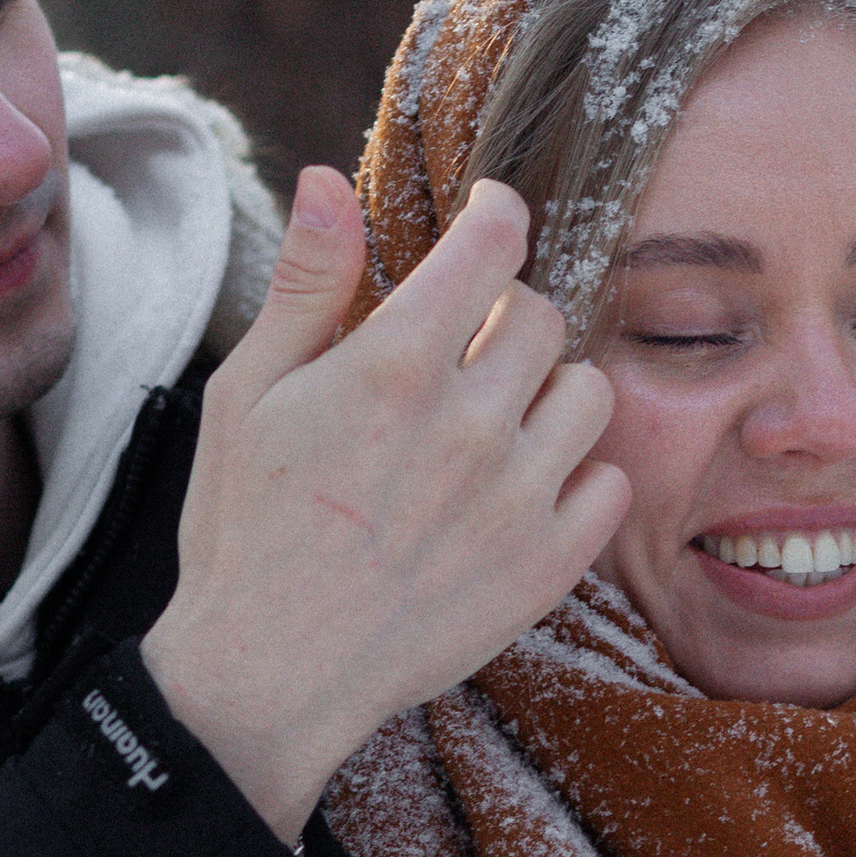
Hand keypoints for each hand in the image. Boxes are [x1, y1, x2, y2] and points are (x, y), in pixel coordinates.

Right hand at [140, 168, 628, 840]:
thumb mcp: (246, 394)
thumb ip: (306, 284)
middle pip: (542, 315)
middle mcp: (470, 423)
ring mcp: (518, 497)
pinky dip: (578, 477)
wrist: (268, 676)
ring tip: (496, 423)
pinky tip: (521, 489)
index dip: (496, 214)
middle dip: (504, 317)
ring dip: (550, 393)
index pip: (493, 242)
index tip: (488, 222)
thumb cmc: (244, 530)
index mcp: (393, 365)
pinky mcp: (548, 565)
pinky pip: (611, 483)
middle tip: (462, 354)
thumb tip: (328, 179)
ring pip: (589, 392)